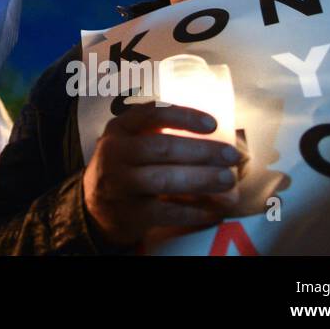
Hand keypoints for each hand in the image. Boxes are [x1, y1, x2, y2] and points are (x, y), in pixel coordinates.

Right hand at [81, 103, 240, 248]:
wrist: (97, 206)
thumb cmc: (127, 166)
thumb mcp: (130, 140)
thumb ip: (158, 131)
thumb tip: (215, 130)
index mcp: (119, 128)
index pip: (150, 115)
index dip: (183, 117)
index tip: (214, 124)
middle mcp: (114, 153)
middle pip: (161, 148)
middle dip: (201, 151)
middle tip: (232, 156)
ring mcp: (119, 184)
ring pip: (164, 179)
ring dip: (201, 179)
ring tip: (229, 180)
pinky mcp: (129, 213)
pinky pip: (167, 212)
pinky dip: (194, 211)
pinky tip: (215, 210)